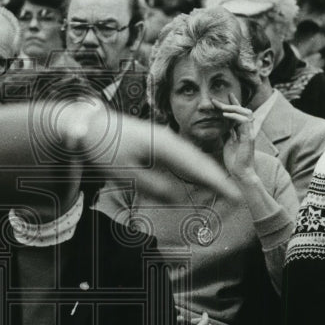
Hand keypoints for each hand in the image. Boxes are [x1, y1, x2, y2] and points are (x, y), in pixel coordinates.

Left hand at [58, 100, 239, 203]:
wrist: (88, 126)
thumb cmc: (104, 148)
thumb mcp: (125, 172)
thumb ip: (152, 186)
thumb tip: (177, 198)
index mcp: (164, 146)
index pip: (198, 167)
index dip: (218, 182)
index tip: (235, 193)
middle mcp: (168, 141)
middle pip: (199, 162)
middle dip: (217, 179)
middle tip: (235, 195)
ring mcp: (162, 141)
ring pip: (190, 160)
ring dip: (205, 176)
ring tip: (223, 189)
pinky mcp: (155, 145)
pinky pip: (179, 160)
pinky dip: (191, 170)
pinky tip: (195, 178)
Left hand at [213, 93, 255, 179]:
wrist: (241, 173)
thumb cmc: (234, 160)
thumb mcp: (228, 143)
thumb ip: (227, 133)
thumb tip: (221, 125)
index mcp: (243, 131)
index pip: (240, 113)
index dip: (235, 104)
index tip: (228, 95)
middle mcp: (248, 130)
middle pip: (243, 111)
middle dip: (231, 104)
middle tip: (217, 101)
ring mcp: (250, 133)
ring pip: (246, 113)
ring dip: (233, 108)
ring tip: (221, 108)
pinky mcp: (249, 137)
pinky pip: (244, 122)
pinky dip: (234, 117)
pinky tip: (225, 115)